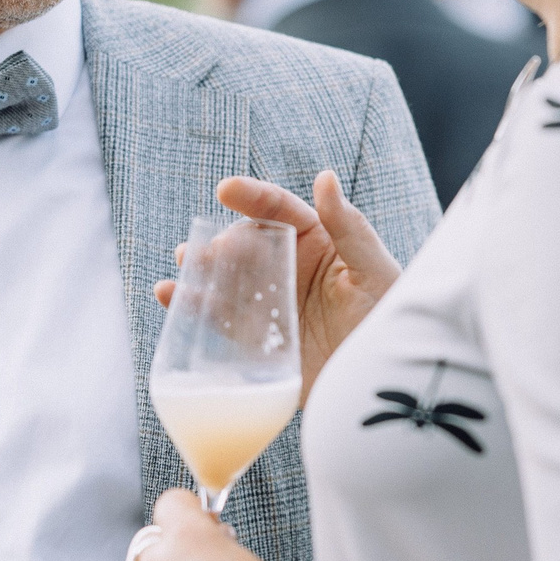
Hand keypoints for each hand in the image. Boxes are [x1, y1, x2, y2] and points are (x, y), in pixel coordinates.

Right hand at [158, 172, 399, 403]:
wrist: (379, 382)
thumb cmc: (388, 319)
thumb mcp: (375, 272)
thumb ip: (350, 228)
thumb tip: (325, 177)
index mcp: (316, 242)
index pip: (279, 211)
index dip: (252, 196)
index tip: (226, 189)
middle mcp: (286, 268)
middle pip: (244, 244)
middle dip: (222, 240)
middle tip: (212, 249)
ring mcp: (268, 304)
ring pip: (224, 278)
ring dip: (199, 268)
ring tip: (186, 263)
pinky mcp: (255, 341)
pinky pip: (217, 319)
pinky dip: (190, 306)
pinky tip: (171, 294)